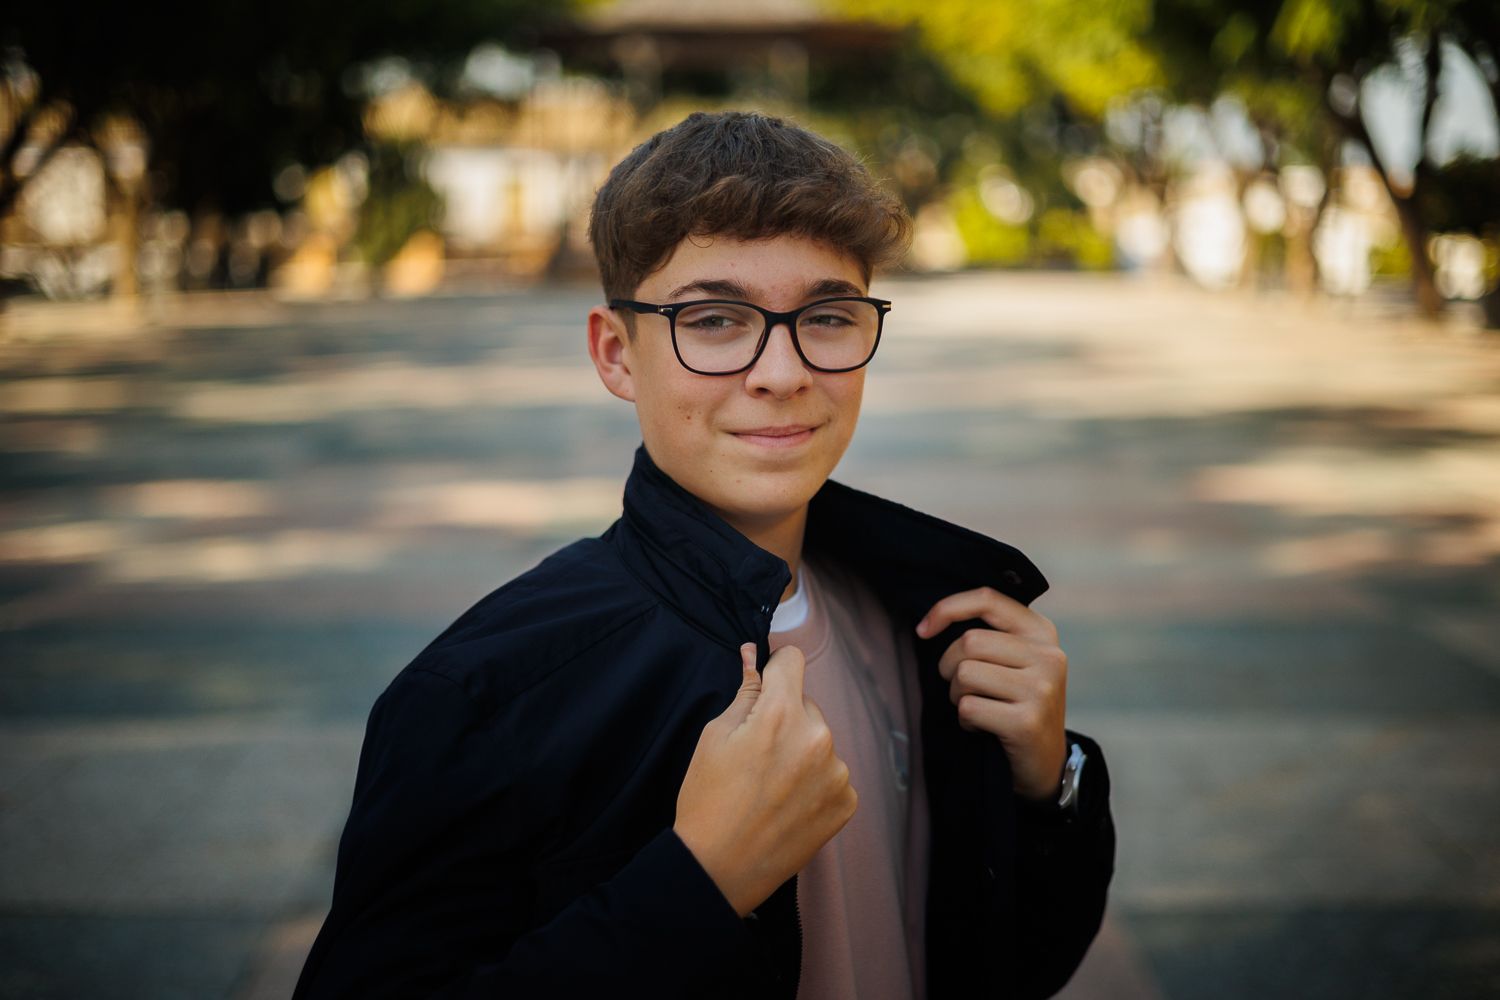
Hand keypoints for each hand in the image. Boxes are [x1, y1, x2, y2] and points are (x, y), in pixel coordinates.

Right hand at [673, 642, 857, 916]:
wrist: (720, 869)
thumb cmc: (707, 801)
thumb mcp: (714, 737)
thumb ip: (744, 692)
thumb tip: (755, 656)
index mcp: (781, 714)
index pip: (792, 660)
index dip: (773, 671)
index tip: (763, 690)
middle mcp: (819, 737)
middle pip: (805, 703)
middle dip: (784, 717)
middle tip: (756, 754)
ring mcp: (837, 772)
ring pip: (819, 740)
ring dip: (801, 751)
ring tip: (770, 785)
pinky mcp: (847, 801)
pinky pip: (831, 773)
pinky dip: (814, 782)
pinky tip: (787, 804)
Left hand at [915, 587, 1067, 801]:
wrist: (1046, 762)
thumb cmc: (1017, 703)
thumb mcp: (1016, 661)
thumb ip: (990, 634)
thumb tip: (929, 622)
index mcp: (1042, 632)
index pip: (987, 599)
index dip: (946, 609)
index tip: (922, 630)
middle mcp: (1048, 655)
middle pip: (969, 642)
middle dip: (949, 667)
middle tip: (962, 687)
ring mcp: (1040, 688)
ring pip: (964, 674)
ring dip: (957, 696)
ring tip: (978, 707)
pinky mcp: (1026, 721)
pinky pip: (968, 708)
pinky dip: (965, 721)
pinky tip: (984, 728)